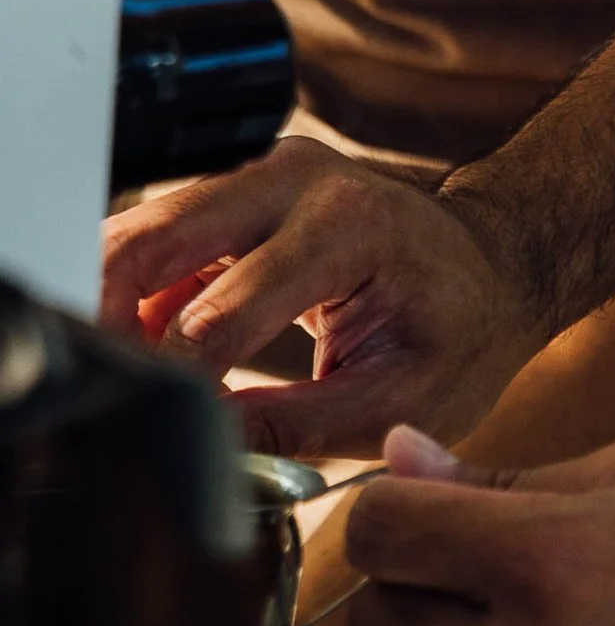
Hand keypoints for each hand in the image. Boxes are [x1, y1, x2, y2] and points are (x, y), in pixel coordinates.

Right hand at [99, 136, 536, 453]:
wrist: (495, 263)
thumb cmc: (463, 328)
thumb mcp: (400, 398)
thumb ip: (294, 427)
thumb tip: (199, 448)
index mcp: (347, 227)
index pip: (220, 314)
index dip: (176, 383)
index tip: (157, 429)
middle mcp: (297, 181)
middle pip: (156, 243)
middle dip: (113, 323)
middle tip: (108, 392)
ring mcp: (264, 176)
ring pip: (145, 232)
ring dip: (117, 305)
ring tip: (126, 379)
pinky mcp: (242, 193)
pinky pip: (164, 237)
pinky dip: (140, 294)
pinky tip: (150, 352)